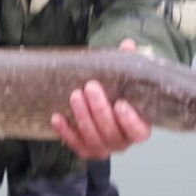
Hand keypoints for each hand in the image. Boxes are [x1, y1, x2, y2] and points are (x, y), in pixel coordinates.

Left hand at [52, 39, 151, 159]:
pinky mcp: (85, 150)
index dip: (130, 121)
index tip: (120, 104)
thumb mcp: (123, 78)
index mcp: (137, 127)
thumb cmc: (116, 93)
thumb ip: (128, 64)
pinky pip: (75, 144)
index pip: (139, 132)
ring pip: (93, 139)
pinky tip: (56, 117)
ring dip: (82, 117)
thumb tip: (128, 45)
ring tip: (75, 96)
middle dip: (99, 110)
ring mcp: (103, 148)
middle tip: (90, 87)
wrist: (99, 107)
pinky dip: (65, 132)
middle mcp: (122, 142)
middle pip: (112, 133)